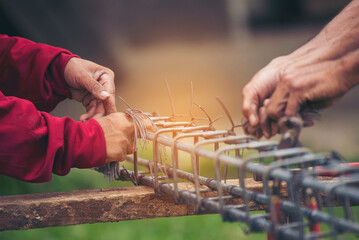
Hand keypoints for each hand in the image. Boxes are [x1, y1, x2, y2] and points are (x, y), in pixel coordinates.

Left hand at [64, 57, 116, 121]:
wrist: (59, 71)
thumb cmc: (72, 67)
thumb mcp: (82, 76)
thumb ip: (94, 86)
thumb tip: (106, 96)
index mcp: (106, 77)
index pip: (110, 92)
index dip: (110, 104)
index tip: (111, 114)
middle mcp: (104, 86)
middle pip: (105, 103)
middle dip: (100, 113)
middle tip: (95, 122)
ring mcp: (97, 94)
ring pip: (99, 108)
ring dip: (93, 116)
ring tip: (85, 121)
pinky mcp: (90, 100)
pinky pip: (91, 110)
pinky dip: (88, 115)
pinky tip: (83, 119)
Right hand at [95, 112, 156, 162]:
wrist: (84, 141)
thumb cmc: (93, 130)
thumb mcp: (107, 119)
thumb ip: (120, 121)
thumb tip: (129, 122)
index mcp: (123, 118)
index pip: (143, 121)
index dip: (148, 125)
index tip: (153, 128)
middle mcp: (127, 128)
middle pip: (136, 136)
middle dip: (130, 139)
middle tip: (118, 140)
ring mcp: (125, 141)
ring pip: (130, 147)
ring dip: (122, 148)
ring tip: (109, 145)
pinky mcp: (122, 153)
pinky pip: (122, 155)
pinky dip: (116, 155)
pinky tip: (108, 151)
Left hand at [243, 48, 358, 137]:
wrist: (344, 71)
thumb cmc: (330, 84)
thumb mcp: (309, 97)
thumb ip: (297, 107)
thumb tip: (291, 121)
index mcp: (284, 83)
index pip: (270, 104)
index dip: (272, 119)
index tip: (277, 129)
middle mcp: (283, 82)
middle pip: (269, 109)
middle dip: (275, 124)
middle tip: (284, 131)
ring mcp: (289, 84)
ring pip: (275, 111)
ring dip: (285, 123)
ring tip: (296, 126)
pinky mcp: (298, 89)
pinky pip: (289, 112)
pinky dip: (294, 121)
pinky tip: (304, 122)